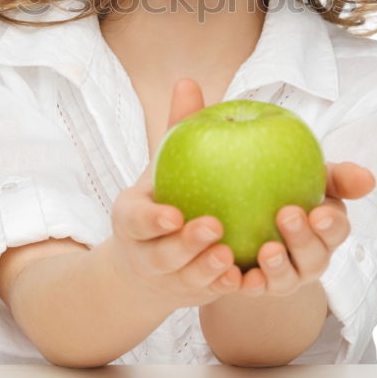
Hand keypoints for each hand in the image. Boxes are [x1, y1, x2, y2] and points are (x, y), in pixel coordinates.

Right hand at [107, 79, 243, 310]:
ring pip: (184, 280)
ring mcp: (168, 280)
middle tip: (215, 228)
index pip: (137, 221)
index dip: (152, 220)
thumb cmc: (165, 196)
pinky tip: (244, 277)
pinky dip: (222, 288)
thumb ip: (179, 130)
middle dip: (185, 246)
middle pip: (160, 256)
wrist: (150, 260)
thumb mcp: (166, 166)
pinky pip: (207, 295)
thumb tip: (188, 82)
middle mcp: (144, 254)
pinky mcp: (191, 295)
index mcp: (131, 219)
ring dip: (207, 271)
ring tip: (231, 255)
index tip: (173, 214)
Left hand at [234, 159, 375, 297]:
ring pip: (286, 281)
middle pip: (313, 259)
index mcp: (326, 232)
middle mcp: (310, 260)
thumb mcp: (313, 176)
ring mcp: (284, 277)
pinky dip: (247, 284)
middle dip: (302, 240)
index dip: (331, 225)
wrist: (248, 208)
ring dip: (278, 268)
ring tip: (268, 250)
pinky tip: (237, 273)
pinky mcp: (255, 285)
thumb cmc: (289, 187)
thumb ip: (339, 177)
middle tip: (287, 216)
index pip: (337, 231)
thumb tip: (369, 179)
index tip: (318, 212)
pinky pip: (252, 289)